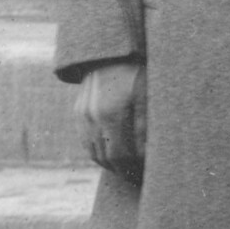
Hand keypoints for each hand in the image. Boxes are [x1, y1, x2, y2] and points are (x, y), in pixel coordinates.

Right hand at [77, 57, 144, 184]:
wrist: (112, 51)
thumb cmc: (139, 71)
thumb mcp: (150, 95)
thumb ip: (147, 127)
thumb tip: (147, 156)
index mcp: (112, 113)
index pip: (121, 156)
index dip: (133, 170)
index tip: (147, 176)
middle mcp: (92, 117)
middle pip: (106, 158)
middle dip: (123, 171)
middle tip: (139, 177)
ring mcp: (82, 115)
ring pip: (94, 152)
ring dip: (110, 164)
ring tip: (129, 169)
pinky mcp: (79, 111)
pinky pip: (87, 140)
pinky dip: (100, 151)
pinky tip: (114, 153)